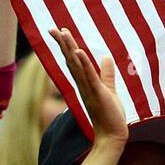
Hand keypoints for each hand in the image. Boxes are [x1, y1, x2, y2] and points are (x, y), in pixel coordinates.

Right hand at [50, 27, 126, 145]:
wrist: (112, 135)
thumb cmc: (110, 115)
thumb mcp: (109, 90)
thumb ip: (106, 74)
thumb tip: (106, 57)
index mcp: (84, 82)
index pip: (73, 60)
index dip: (66, 45)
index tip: (59, 31)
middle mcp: (82, 84)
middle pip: (70, 60)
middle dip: (62, 43)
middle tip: (52, 28)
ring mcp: (88, 89)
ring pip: (77, 65)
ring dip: (70, 48)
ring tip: (63, 33)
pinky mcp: (97, 94)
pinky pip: (89, 76)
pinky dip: (84, 63)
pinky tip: (79, 51)